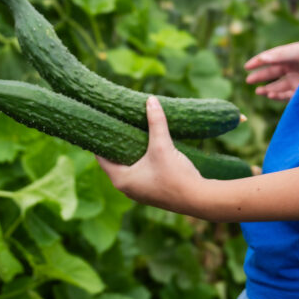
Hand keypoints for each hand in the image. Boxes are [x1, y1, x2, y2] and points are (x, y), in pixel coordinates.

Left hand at [95, 96, 203, 213]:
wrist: (198, 199)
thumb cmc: (175, 175)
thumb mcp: (162, 146)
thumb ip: (156, 122)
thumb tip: (150, 100)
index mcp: (121, 179)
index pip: (101, 158)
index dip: (100, 141)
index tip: (100, 126)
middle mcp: (126, 188)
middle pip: (114, 163)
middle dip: (116, 145)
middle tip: (116, 126)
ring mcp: (139, 192)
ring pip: (127, 169)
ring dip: (128, 154)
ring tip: (130, 135)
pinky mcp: (151, 192)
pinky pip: (138, 174)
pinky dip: (138, 162)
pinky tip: (145, 150)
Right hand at [244, 41, 298, 100]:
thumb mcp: (298, 52)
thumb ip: (280, 55)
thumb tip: (262, 58)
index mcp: (290, 56)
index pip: (270, 58)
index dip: (258, 62)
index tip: (246, 66)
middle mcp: (292, 68)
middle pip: (272, 73)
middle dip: (259, 76)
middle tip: (248, 80)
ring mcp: (297, 81)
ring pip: (277, 86)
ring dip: (267, 89)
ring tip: (259, 91)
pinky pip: (286, 95)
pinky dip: (277, 96)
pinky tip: (270, 95)